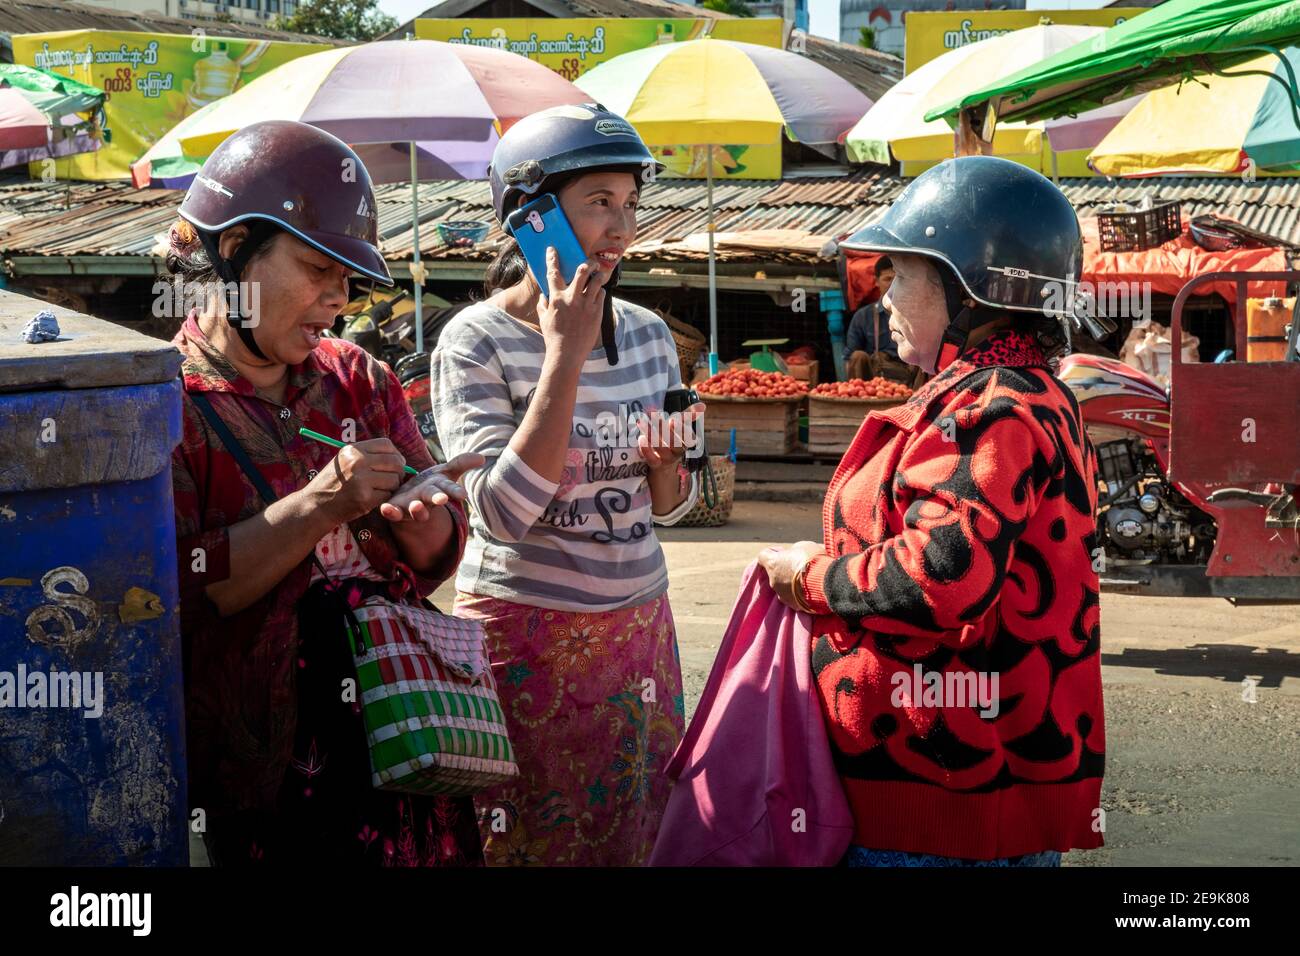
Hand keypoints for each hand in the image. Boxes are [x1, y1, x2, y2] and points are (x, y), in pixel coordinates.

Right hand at [304, 438, 407, 524]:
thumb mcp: (345, 460)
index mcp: (353, 450)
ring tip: (381, 489)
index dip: (395, 454)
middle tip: (393, 479)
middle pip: (395, 462)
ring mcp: (361, 480)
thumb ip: (367, 455)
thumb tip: (398, 457)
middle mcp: (357, 462)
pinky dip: (385, 498)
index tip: (396, 463)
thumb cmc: (333, 483)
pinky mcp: (365, 498)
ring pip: (394, 480)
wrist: (316, 506)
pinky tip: (374, 498)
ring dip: (392, 487)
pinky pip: (388, 495)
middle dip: (398, 471)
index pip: (386, 444)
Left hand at [378, 452, 485, 521]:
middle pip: (432, 499)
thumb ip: (461, 464)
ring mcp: (410, 506)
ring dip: (417, 509)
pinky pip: (392, 512)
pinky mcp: (396, 509)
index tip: (462, 495)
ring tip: (416, 506)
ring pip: (415, 510)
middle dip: (437, 499)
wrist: (409, 502)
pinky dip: (389, 511)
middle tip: (442, 500)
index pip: (449, 490)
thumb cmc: (430, 485)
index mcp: (439, 490)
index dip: (455, 492)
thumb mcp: (446, 473)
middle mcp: (426, 500)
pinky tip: (385, 508)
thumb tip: (482, 457)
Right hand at [537, 246, 610, 368]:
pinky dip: (600, 293)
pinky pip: (601, 295)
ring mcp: (586, 305)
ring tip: (599, 275)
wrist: (566, 355)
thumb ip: (543, 305)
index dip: (552, 258)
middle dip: (588, 263)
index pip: (552, 273)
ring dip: (599, 276)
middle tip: (591, 262)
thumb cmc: (553, 338)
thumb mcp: (544, 320)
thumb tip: (543, 296)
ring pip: (597, 281)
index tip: (552, 249)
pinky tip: (598, 295)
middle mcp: (572, 298)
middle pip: (582, 271)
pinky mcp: (597, 313)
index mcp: (556, 298)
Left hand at [637, 402, 704, 473]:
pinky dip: (646, 449)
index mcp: (686, 441)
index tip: (673, 420)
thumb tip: (703, 406)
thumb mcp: (680, 426)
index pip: (687, 437)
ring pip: (661, 448)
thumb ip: (688, 415)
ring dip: (651, 434)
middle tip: (654, 416)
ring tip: (642, 422)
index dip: (680, 429)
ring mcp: (667, 459)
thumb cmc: (671, 437)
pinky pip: (652, 459)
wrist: (662, 460)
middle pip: (674, 442)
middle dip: (664, 429)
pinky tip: (641, 438)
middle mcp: (678, 451)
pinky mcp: (656, 464)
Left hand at [757, 540, 823, 608]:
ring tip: (807, 580)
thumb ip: (793, 551)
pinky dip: (799, 594)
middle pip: (774, 573)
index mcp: (772, 563)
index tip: (783, 552)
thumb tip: (793, 553)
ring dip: (791, 582)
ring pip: (783, 586)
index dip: (773, 552)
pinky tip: (810, 590)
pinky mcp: (792, 605)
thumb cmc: (812, 560)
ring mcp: (781, 595)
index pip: (763, 556)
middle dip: (784, 569)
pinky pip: (793, 598)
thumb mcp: (803, 546)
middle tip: (799, 566)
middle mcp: (773, 580)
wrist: (825, 583)